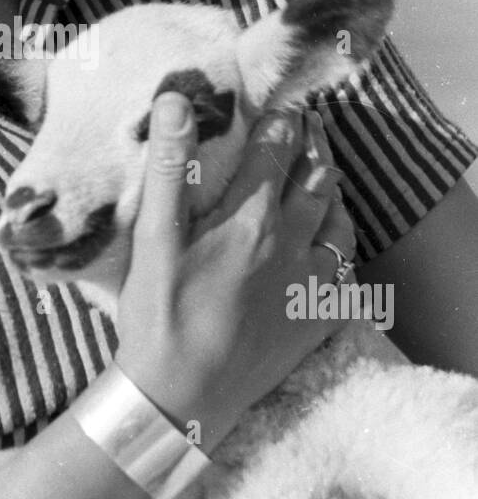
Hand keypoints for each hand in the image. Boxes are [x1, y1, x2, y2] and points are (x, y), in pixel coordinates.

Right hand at [115, 95, 353, 450]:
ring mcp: (309, 282)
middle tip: (305, 123)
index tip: (280, 103)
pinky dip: (340, 239)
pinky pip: (345, 267)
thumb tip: (177, 101)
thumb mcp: (152, 238)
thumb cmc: (159, 315)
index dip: (280, 119)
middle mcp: (291, 242)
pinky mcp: (317, 316)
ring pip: (337, 217)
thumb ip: (169, 166)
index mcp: (251, 216)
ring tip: (320, 168)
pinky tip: (329, 235)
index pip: (277, 148)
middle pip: (315, 176)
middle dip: (311, 144)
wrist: (181, 397)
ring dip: (330, 186)